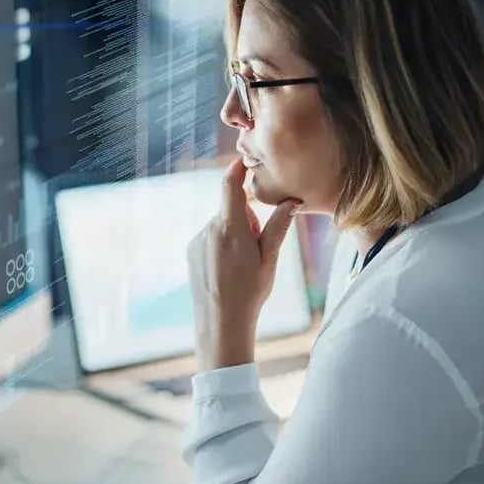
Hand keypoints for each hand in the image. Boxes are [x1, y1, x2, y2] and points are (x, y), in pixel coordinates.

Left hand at [186, 158, 300, 370]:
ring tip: (241, 266)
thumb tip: (292, 202)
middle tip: (256, 249)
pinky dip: (221, 246)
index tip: (244, 161)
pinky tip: (227, 271)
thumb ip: (279, 226)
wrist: (220, 322)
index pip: (230, 186)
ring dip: (233, 235)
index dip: (237, 169)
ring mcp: (198, 241)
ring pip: (221, 226)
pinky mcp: (191, 252)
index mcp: (230, 227)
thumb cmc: (249, 291)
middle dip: (246, 220)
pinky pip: (210, 239)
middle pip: (231, 210)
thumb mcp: (269, 258)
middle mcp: (209, 229)